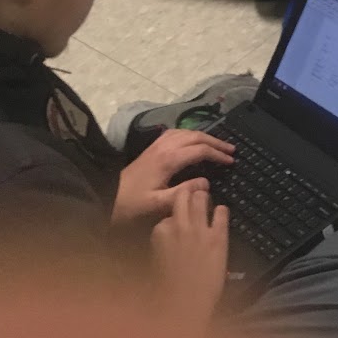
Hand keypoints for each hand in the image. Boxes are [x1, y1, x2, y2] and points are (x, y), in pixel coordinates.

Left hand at [113, 129, 234, 225]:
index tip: (231, 161)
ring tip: (217, 145)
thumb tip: (207, 182)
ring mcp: (157, 145)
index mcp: (168, 159)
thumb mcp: (157, 205)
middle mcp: (164, 147)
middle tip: (231, 150)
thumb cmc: (132, 204)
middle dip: (215, 142)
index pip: (200, 150)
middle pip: (195, 136)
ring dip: (204, 136)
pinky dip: (190, 134)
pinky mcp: (152, 148)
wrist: (107, 196)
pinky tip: (192, 141)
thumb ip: (183, 193)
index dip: (217, 154)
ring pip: (186, 132)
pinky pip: (176, 133)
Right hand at [151, 189, 228, 328]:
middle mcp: (179, 225)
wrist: (186, 306)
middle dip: (188, 195)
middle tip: (193, 198)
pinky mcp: (218, 236)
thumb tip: (169, 233)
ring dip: (204, 197)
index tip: (176, 220)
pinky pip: (222, 213)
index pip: (166, 214)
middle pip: (183, 197)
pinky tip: (222, 212)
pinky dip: (222, 211)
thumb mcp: (157, 261)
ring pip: (202, 198)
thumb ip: (164, 242)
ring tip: (206, 199)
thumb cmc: (167, 288)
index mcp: (161, 233)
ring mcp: (200, 229)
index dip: (172, 217)